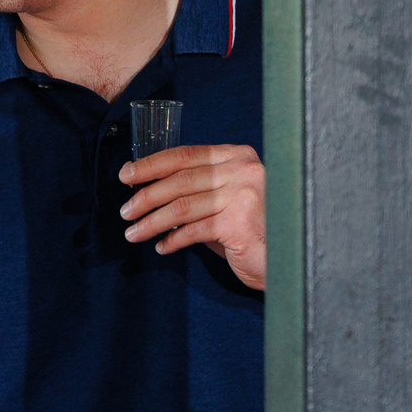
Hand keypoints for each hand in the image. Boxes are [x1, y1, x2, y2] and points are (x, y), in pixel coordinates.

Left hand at [120, 143, 265, 289]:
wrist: (285, 256)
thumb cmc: (250, 227)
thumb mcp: (224, 199)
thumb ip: (197, 188)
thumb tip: (148, 188)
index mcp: (236, 156)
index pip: (185, 155)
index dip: (151, 164)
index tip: (126, 174)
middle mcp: (243, 170)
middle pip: (180, 180)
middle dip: (146, 197)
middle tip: (125, 211)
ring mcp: (243, 195)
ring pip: (182, 206)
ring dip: (152, 221)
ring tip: (134, 233)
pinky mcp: (239, 222)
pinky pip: (193, 230)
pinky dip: (173, 240)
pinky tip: (162, 247)